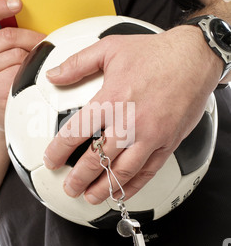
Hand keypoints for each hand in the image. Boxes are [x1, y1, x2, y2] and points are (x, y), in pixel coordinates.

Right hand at [0, 0, 44, 133]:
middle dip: (32, 38)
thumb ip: (13, 36)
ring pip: (17, 55)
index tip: (17, 3)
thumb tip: (41, 18)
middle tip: (47, 43)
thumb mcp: (5, 53)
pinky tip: (31, 82)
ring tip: (36, 68)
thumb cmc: (9, 78)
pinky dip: (31, 75)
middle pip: (8, 36)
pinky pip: (20, 73)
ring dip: (33, 59)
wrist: (3, 113)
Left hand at [44, 26, 221, 204]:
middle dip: (78, 178)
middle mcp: (129, 123)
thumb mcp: (110, 48)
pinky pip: (147, 172)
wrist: (195, 58)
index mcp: (111, 100)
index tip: (50, 160)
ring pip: (121, 172)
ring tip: (90, 196)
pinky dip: (133, 187)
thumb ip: (77, 64)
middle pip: (96, 159)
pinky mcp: (167, 143)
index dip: (58, 151)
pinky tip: (122, 192)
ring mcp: (150, 136)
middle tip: (69, 187)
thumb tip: (53, 75)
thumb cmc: (155, 53)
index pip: (76, 132)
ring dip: (103, 188)